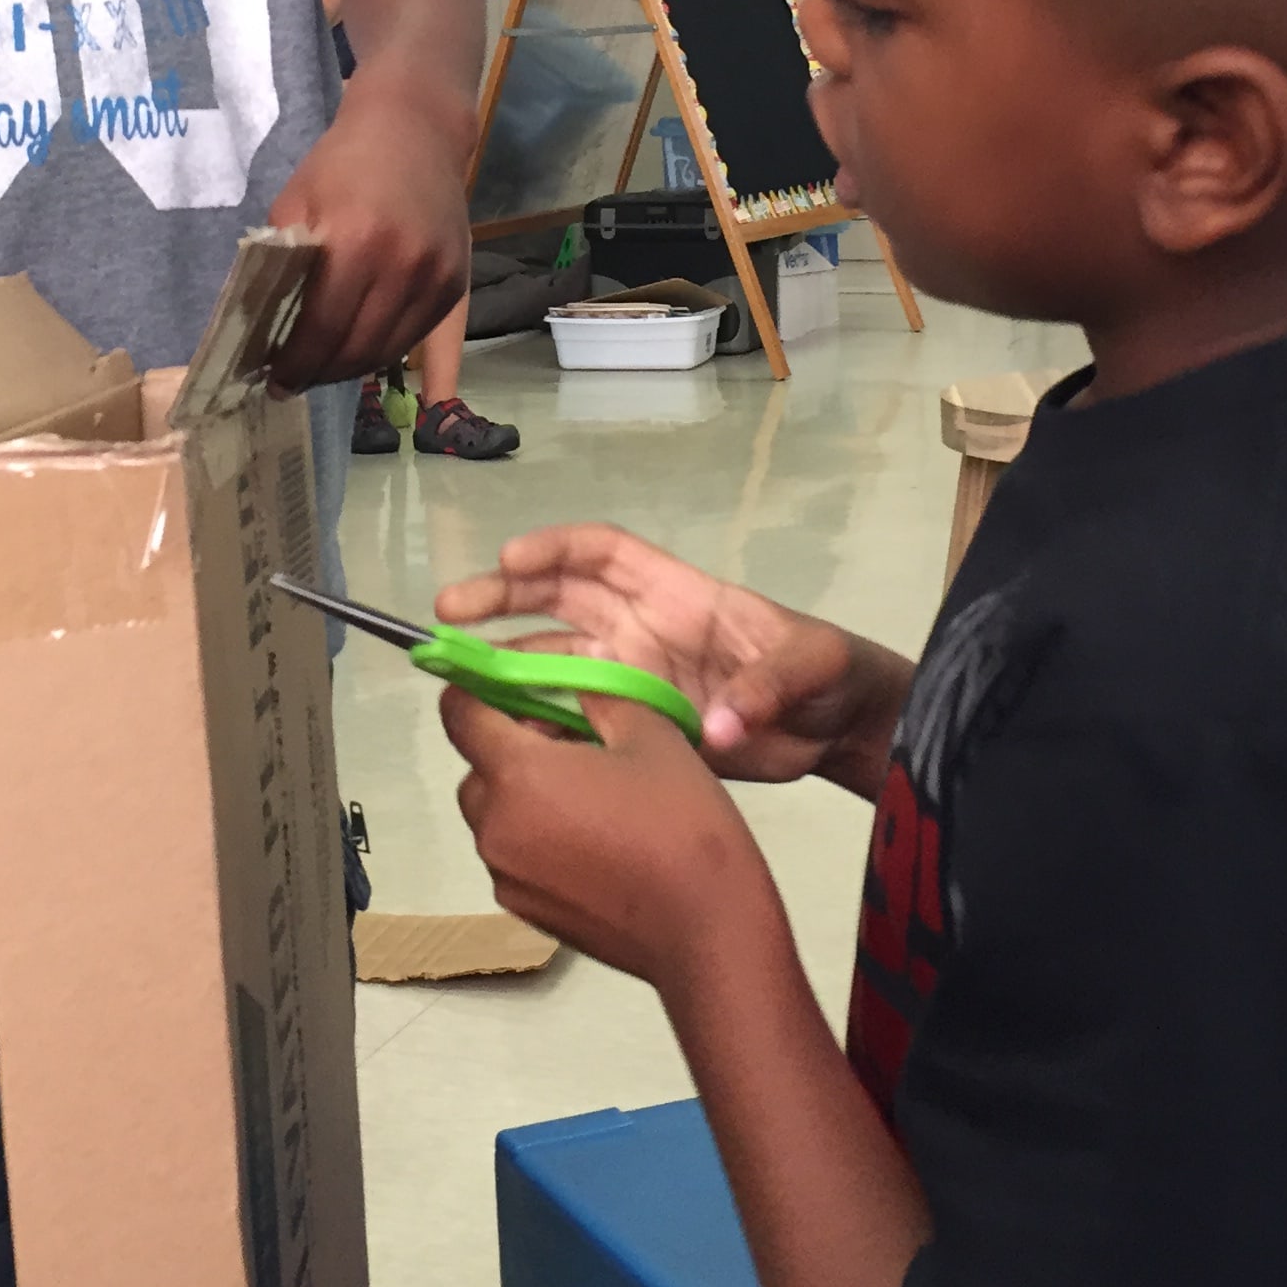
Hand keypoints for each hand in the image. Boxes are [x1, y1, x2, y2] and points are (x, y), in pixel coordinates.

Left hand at [264, 68, 469, 388]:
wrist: (415, 131)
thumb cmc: (343, 163)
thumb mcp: (296, 202)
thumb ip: (278, 262)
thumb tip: (257, 326)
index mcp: (356, 241)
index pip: (321, 328)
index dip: (295, 363)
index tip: (275, 380)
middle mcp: (404, 266)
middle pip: (356, 349)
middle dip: (319, 372)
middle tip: (294, 379)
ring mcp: (436, 278)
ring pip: (387, 352)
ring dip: (350, 369)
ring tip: (323, 368)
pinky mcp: (456, 284)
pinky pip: (415, 338)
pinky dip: (384, 354)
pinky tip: (358, 355)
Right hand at [436, 526, 913, 793]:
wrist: (835, 729)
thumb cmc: (827, 673)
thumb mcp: (810, 666)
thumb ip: (764, 688)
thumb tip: (716, 726)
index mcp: (676, 594)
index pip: (604, 553)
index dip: (556, 549)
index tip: (511, 559)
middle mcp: (641, 629)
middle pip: (558, 598)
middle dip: (502, 597)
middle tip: (451, 613)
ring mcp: (632, 678)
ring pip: (552, 660)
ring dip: (505, 663)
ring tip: (455, 680)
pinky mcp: (634, 727)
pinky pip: (573, 720)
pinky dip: (537, 726)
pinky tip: (503, 738)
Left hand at [441, 683, 784, 990]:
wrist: (707, 932)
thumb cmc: (680, 824)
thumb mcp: (649, 733)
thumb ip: (598, 692)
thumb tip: (574, 671)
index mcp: (516, 773)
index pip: (459, 712)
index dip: (480, 688)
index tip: (519, 687)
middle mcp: (493, 825)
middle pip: (477, 765)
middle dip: (514, 744)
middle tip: (578, 742)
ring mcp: (504, 875)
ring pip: (494, 812)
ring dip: (525, 793)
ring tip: (592, 794)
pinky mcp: (523, 910)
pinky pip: (513, 854)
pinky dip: (536, 837)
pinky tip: (595, 841)